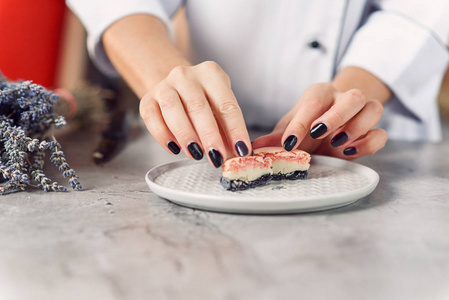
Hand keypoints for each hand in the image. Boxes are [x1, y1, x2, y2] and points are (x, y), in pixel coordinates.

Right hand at [139, 61, 251, 166]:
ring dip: (185, 135)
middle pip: (198, 107)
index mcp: (211, 73)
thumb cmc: (203, 100)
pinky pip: (151, 117)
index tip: (241, 150)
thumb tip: (235, 154)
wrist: (175, 87)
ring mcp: (165, 85)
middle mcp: (186, 75)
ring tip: (196, 154)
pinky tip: (174, 148)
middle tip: (216, 157)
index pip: (226, 104)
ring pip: (172, 109)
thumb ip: (227, 129)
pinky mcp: (147, 98)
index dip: (235, 129)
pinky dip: (162, 135)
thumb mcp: (220, 108)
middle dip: (209, 135)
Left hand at [252, 83, 387, 158]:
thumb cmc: (306, 125)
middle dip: (337, 116)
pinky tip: (350, 151)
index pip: (313, 102)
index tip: (288, 143)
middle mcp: (343, 99)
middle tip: (319, 134)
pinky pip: (382, 133)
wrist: (329, 127)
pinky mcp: (373, 130)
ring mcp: (362, 113)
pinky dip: (369, 143)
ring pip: (373, 109)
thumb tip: (253, 146)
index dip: (301, 123)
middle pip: (353, 97)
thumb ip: (275, 138)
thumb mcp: (289, 129)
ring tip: (337, 144)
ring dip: (358, 127)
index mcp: (320, 94)